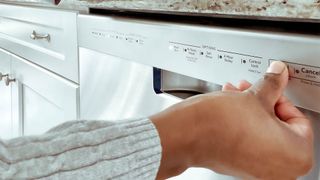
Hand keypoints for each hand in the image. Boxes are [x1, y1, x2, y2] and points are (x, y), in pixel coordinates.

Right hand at [151, 61, 313, 178]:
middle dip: (262, 104)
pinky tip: (230, 110)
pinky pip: (250, 143)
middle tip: (252, 91)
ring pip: (263, 134)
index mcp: (296, 155)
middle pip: (279, 127)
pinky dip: (244, 126)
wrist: (188, 134)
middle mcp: (280, 170)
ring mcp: (260, 172)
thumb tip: (278, 74)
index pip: (299, 119)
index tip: (270, 90)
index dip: (281, 99)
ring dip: (251, 112)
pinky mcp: (241, 168)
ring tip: (237, 96)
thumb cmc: (219, 124)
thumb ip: (273, 83)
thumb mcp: (255, 96)